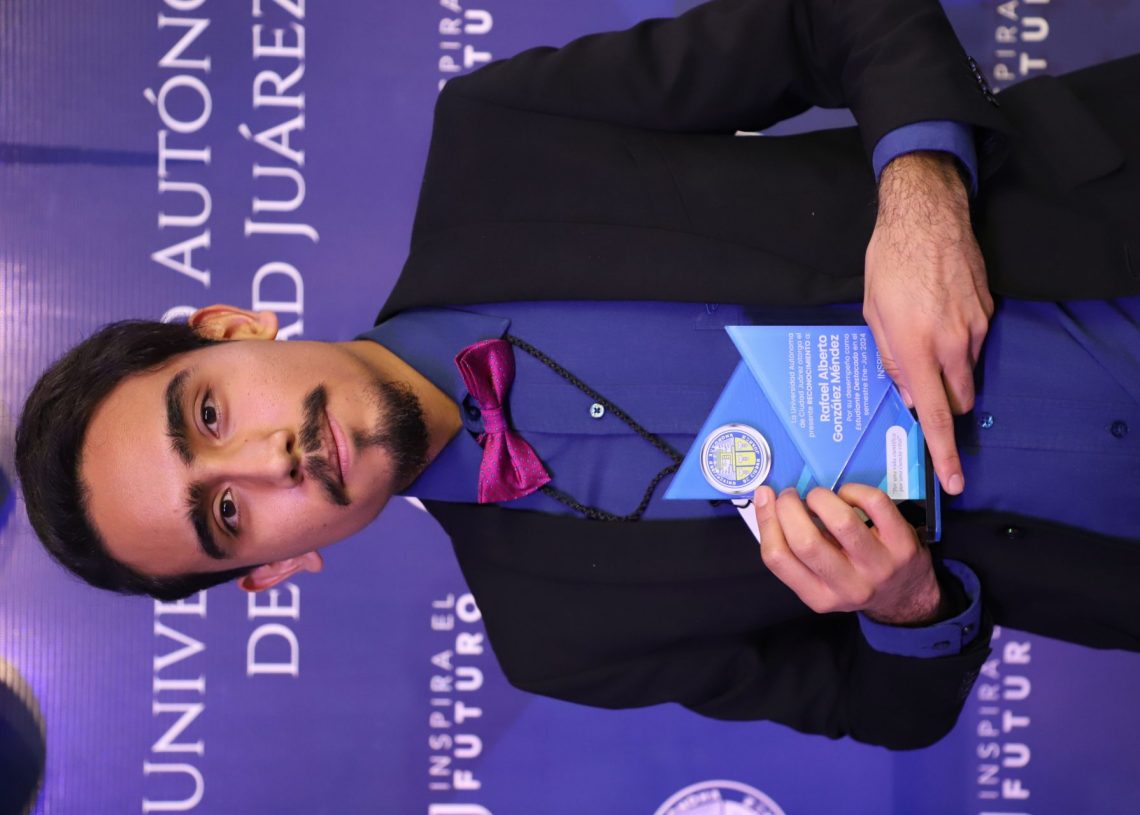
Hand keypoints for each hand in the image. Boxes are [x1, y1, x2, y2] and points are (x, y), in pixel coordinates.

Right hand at [754, 484, 941, 624]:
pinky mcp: (903, 545)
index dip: (766, 520)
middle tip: (790, 495)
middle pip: (805, 542)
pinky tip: (847, 495)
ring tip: (818, 496)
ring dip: (820, 497)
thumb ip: (793, 550)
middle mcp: (848, 587)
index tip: (767, 497)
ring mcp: (879, 566)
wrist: (906, 596)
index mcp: (819, 597)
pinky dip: (854, 490)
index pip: (777, 558)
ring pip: (841, 521)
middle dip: (789, 507)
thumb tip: (765, 498)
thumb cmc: (852, 579)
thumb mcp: (820, 579)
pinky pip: (874, 503)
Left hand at [864, 151, 992, 495]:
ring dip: (950, 372)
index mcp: (915, 348)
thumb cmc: (888, 264)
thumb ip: (891, 360)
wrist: (926, 216)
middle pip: (959, 401)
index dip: (945, 452)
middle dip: (945, 405)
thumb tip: (910, 395)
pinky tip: (939, 314)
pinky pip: (974, 343)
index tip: (955, 481)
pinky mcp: (987, 311)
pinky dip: (958, 343)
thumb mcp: (873, 315)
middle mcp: (950, 343)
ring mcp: (974, 327)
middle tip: (923, 387)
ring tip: (925, 337)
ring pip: (968, 373)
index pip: (936, 414)